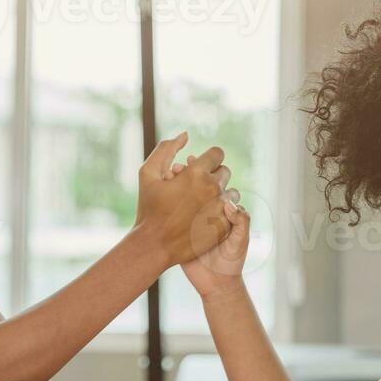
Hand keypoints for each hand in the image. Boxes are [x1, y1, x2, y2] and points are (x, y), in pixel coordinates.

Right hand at [133, 131, 232, 266]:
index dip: (208, 159)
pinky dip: (222, 213)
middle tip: (197, 187)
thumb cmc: (148, 208)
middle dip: (213, 176)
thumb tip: (185, 135)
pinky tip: (206, 218)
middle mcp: (212, 188)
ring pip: (232, 193)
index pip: (217, 153)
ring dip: (221, 195)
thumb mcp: (148, 173)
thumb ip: (165, 149)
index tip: (200, 167)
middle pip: (225, 172)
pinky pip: (233, 213)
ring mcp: (220, 208)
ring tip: (204, 203)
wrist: (154, 245)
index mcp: (196, 172)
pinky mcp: (224, 226)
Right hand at [167, 156, 247, 297]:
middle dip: (187, 172)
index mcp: (222, 208)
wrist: (216, 283)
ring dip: (174, 183)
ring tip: (167, 175)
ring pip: (182, 195)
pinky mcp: (178, 232)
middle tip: (177, 167)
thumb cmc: (231, 260)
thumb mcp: (240, 239)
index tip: (197, 164)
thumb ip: (240, 221)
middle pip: (196, 184)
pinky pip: (171, 212)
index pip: (215, 183)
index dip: (207, 172)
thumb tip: (229, 203)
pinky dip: (165, 200)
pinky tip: (159, 193)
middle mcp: (206, 210)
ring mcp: (191, 220)